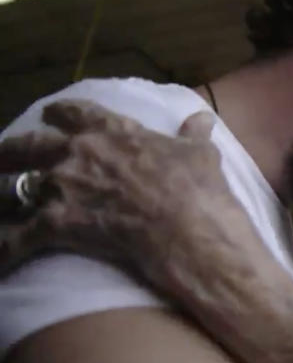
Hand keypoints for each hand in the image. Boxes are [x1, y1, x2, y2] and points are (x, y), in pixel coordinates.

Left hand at [0, 99, 262, 285]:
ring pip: (14, 187)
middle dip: (12, 150)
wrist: (192, 231)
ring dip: (1, 196)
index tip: (50, 114)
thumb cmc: (200, 191)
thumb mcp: (202, 155)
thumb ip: (193, 135)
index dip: (59, 113)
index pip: (76, 113)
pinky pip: (19, 238)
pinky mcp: (58, 224)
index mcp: (113, 132)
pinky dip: (6, 248)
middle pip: (31, 145)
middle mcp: (79, 153)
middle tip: (2, 155)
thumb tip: (202, 118)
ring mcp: (64, 187)